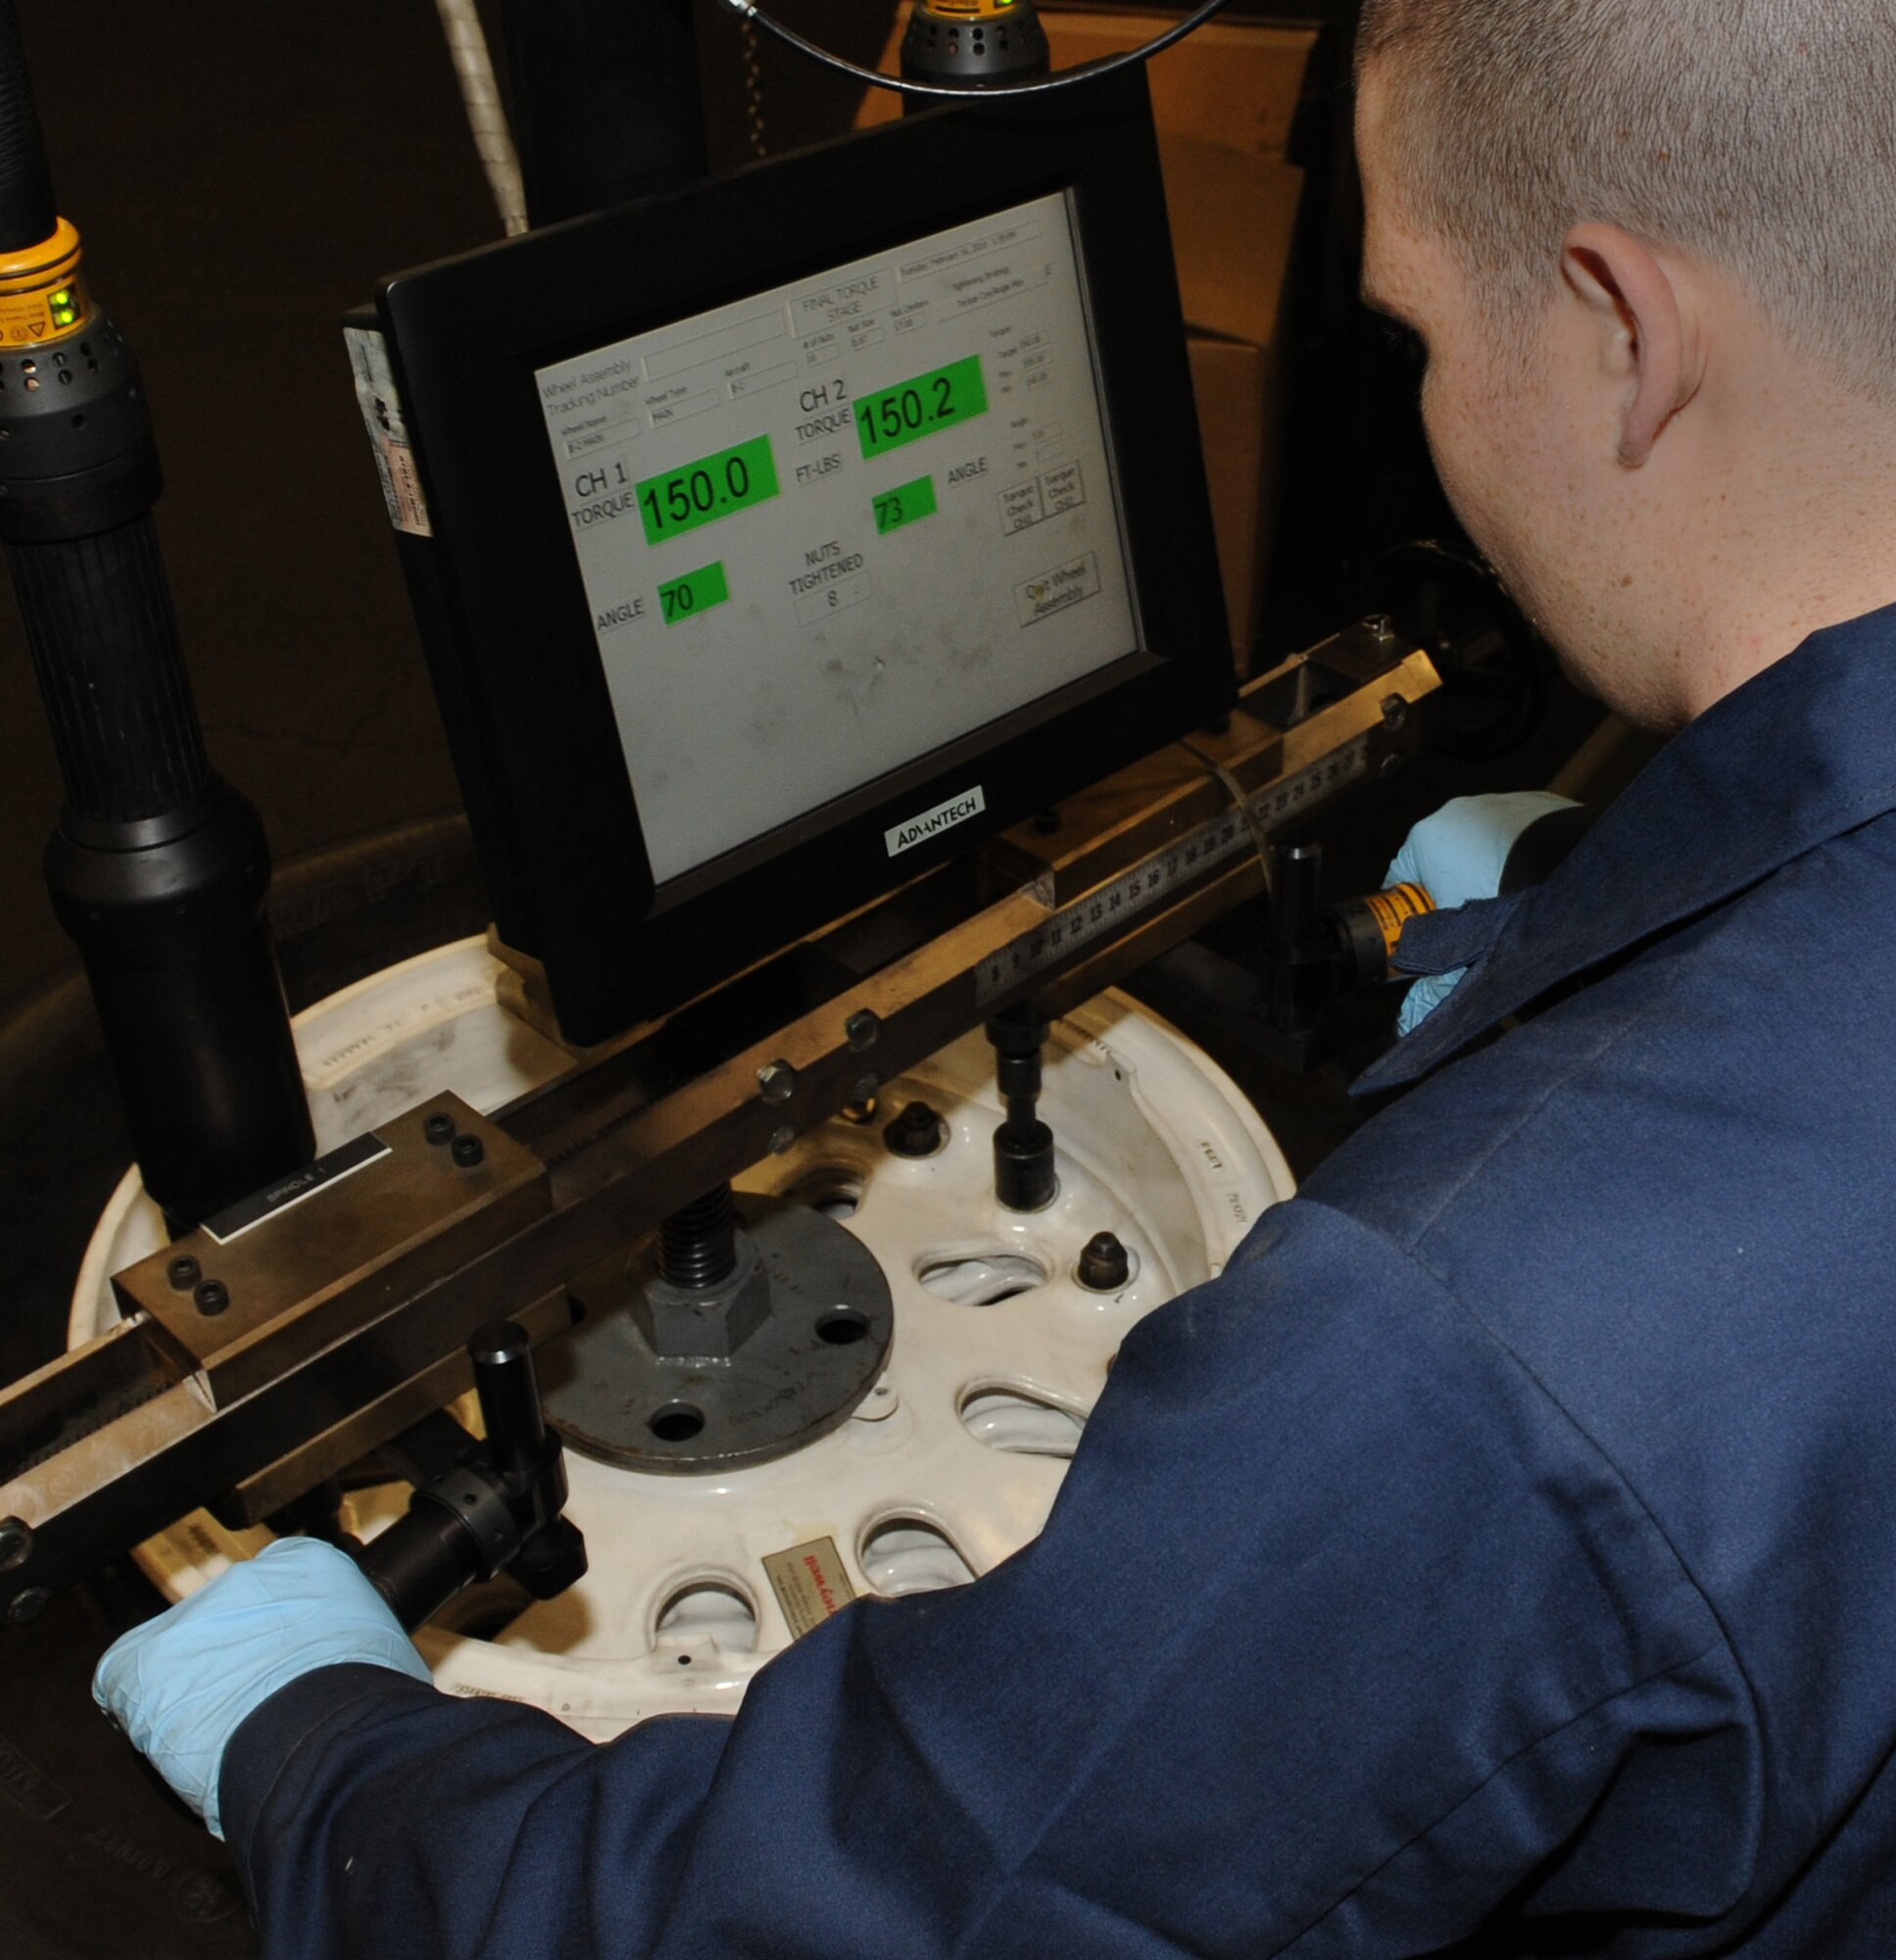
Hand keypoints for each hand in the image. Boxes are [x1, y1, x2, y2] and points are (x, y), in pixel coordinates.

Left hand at [93, 1536, 430, 1838]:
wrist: (330, 1747)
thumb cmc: (365, 1709)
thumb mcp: (382, 1653)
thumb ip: (355, 1642)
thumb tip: (360, 1664)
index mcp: (309, 1563)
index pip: (281, 1588)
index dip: (280, 1634)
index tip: (286, 1663)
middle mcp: (247, 1578)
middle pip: (228, 1619)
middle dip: (237, 1661)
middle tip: (259, 1707)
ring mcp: (192, 1617)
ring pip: (180, 1654)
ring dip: (197, 1690)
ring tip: (226, 1736)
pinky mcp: (142, 1661)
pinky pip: (124, 1684)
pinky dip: (143, 1714)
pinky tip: (181, 1740)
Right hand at [1385, 792, 1580, 1033]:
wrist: (1576, 878)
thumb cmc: (1506, 907)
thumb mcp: (1459, 957)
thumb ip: (1429, 992)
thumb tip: (1405, 1029)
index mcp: (1425, 838)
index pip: (1399, 879)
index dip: (1411, 913)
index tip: (1428, 934)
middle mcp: (1457, 811)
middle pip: (1441, 861)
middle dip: (1454, 892)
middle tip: (1474, 928)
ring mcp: (1501, 802)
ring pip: (1482, 846)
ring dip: (1490, 872)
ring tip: (1512, 907)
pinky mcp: (1540, 803)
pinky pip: (1521, 835)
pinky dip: (1524, 857)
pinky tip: (1537, 886)